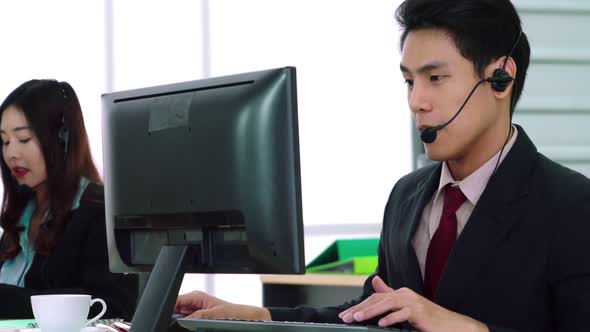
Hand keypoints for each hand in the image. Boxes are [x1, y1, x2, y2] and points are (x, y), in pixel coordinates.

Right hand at [175, 290, 270, 320]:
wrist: (241, 317)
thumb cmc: (232, 311)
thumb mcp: (217, 313)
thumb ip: (202, 315)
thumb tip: (189, 318)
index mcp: (196, 296)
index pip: (176, 300)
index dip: (170, 307)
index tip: (168, 316)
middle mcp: (193, 302)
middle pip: (175, 309)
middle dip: (175, 316)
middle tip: (183, 322)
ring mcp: (194, 311)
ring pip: (179, 317)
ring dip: (182, 321)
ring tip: (194, 323)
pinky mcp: (196, 318)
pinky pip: (185, 322)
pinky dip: (186, 325)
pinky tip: (192, 326)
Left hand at [338, 276, 487, 331]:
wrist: (453, 325)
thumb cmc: (429, 318)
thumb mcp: (406, 306)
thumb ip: (389, 294)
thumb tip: (375, 281)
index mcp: (400, 293)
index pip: (375, 298)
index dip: (359, 306)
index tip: (346, 315)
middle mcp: (405, 294)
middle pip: (378, 299)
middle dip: (360, 308)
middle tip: (346, 317)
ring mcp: (413, 302)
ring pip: (387, 304)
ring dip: (370, 312)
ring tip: (358, 318)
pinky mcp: (420, 312)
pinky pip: (403, 314)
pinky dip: (391, 318)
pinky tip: (382, 324)